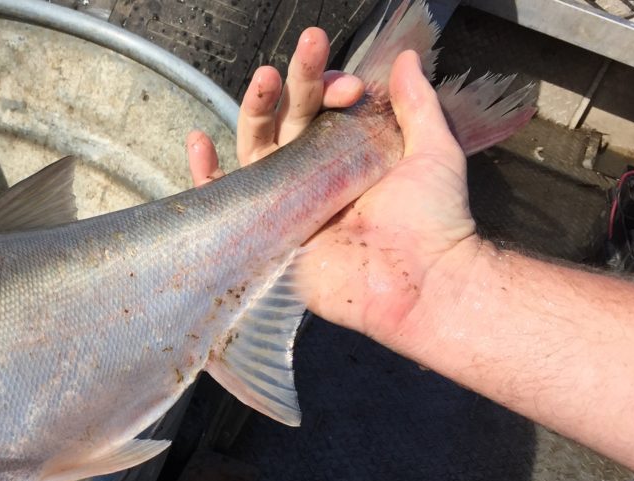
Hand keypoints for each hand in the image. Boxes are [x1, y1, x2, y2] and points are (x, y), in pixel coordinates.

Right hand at [188, 34, 479, 343]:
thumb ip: (417, 104)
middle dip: (295, 81)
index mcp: (349, 153)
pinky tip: (198, 141)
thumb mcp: (434, 152)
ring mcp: (288, 200)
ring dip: (255, 109)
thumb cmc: (434, 220)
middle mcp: (314, 172)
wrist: (419, 282)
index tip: (349, 86)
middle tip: (308, 46)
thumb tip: (405, 56)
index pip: (326, 106)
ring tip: (263, 77)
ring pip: (257, 146)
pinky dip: (206, 174)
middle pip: (289, 117)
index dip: (330, 86)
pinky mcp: (269, 231)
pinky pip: (229, 200)